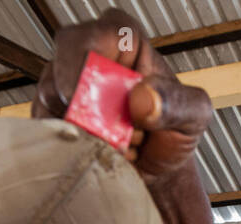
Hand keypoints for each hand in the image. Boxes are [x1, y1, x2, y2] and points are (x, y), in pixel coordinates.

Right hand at [31, 8, 213, 184]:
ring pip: (51, 104)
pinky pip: (47, 130)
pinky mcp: (52, 116)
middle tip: (112, 135)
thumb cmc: (174, 134)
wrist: (160, 171)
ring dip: (83, 135)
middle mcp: (89, 57)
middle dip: (84, 110)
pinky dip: (71, 149)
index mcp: (124, 41)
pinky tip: (99, 153)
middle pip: (62, 69)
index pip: (96, 34)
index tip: (92, 97)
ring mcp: (66, 87)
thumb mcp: (194, 115)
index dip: (87, 63)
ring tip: (117, 146)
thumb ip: (176, 103)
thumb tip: (141, 98)